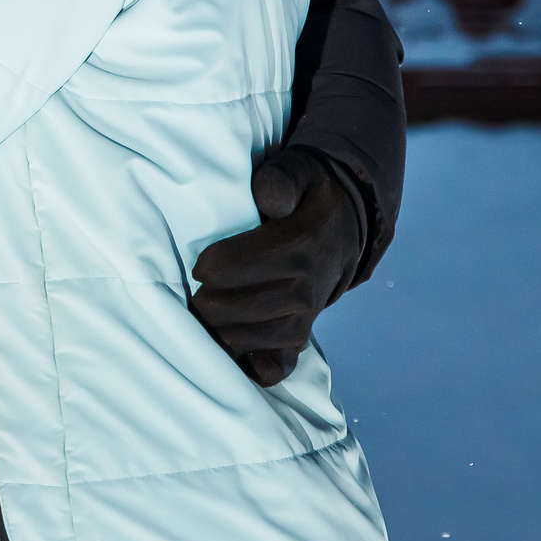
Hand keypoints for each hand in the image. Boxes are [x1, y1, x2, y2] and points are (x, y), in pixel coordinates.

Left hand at [187, 145, 365, 385]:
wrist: (346, 227)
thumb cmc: (310, 196)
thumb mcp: (300, 171)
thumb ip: (281, 179)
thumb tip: (267, 199)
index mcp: (297, 246)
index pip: (230, 268)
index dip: (206, 266)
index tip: (199, 262)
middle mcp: (302, 289)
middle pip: (228, 309)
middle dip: (201, 300)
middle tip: (194, 289)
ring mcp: (303, 319)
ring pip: (240, 339)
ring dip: (214, 328)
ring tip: (203, 311)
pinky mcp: (301, 338)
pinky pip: (272, 368)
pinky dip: (248, 364)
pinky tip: (232, 346)